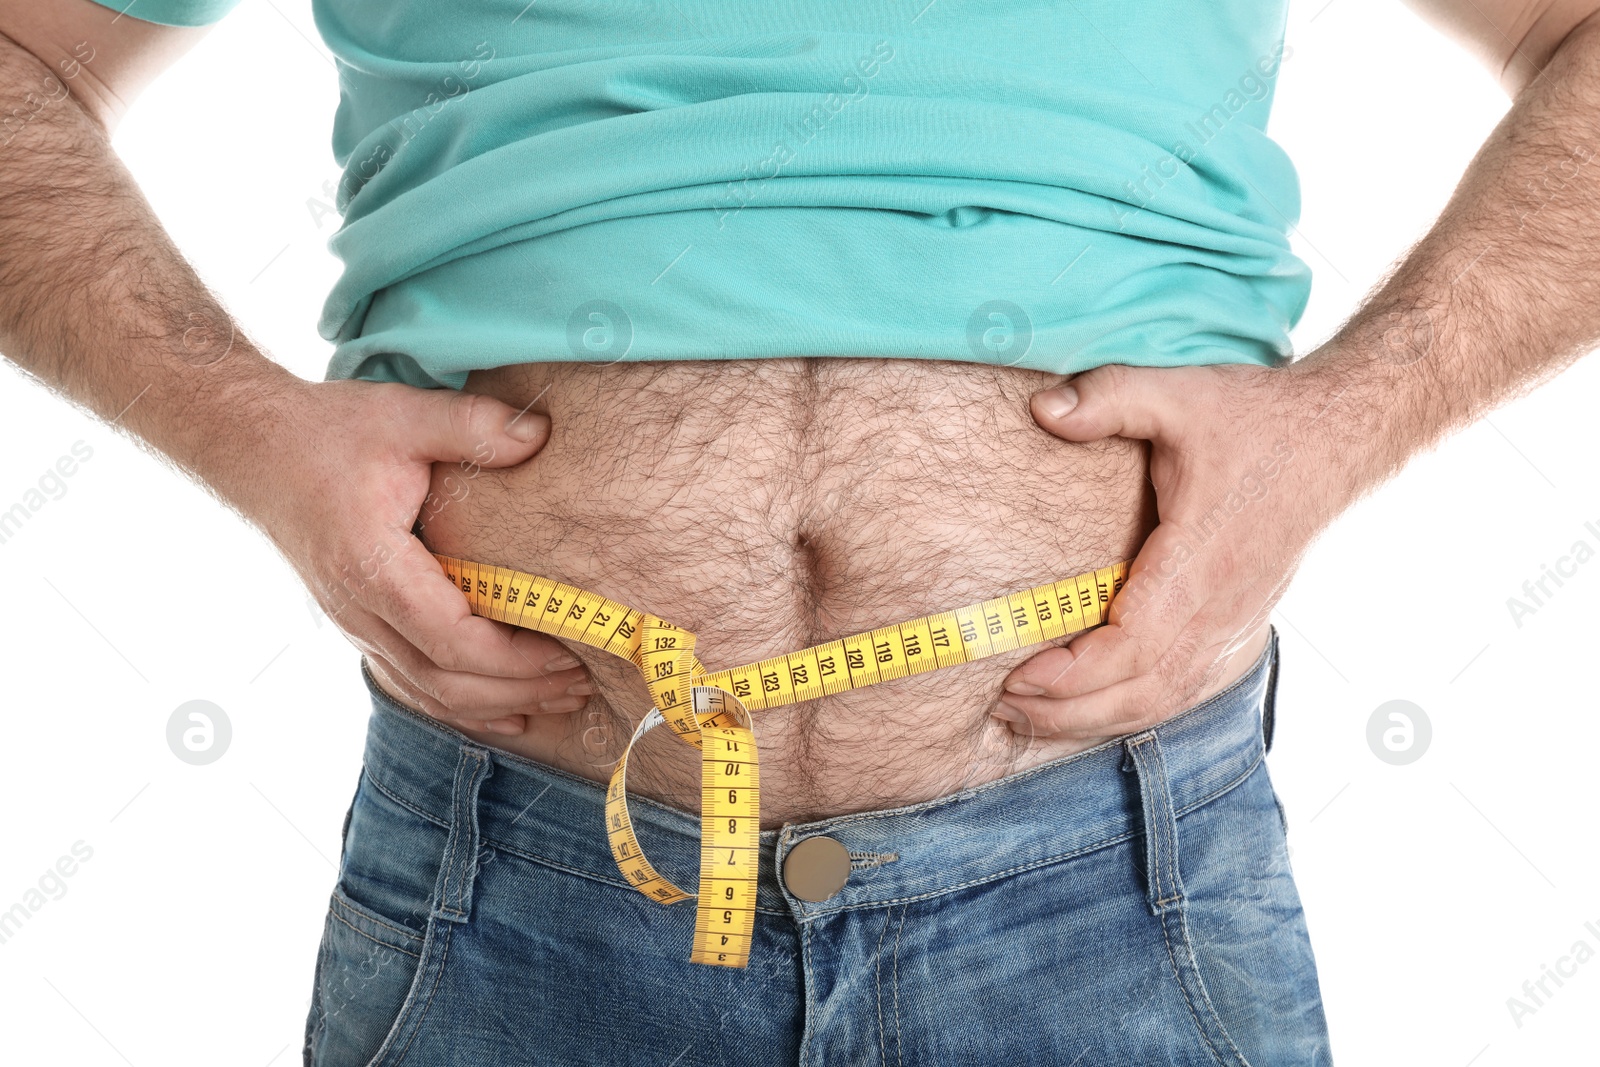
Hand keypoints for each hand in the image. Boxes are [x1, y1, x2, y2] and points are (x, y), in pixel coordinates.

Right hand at [217, 377, 588, 734]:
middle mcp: (360, 612)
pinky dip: (464, 707)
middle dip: (519, 691)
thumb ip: (473, 426)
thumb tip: (541, 433)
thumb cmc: (329, 433)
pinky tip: (508, 714)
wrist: (255, 448)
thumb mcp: (404, 415)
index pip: (452, 641)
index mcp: (375, 569)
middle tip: (582, 683)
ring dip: (498, 706)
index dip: (514, 660)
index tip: (569, 651)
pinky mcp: (361, 625)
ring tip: (561, 700)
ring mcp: (356, 625)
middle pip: (446, 683)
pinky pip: (413, 684)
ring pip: (429, 693)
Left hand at [995, 360, 1359, 739]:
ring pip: (1167, 698)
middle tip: (1006, 710)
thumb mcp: (1178, 392)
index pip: (1136, 644)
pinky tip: (1094, 710)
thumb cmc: (1257, 418)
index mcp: (1202, 559)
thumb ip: (1109, 398)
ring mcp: (1237, 621)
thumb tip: (1041, 407)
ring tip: (1034, 719)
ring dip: (1099, 719)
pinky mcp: (1241, 624)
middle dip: (1071, 711)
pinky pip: (1188, 687)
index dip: (1077, 674)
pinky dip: (1138, 709)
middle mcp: (1223, 605)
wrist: (1339, 436)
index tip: (1019, 677)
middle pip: (1144, 690)